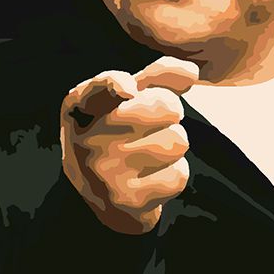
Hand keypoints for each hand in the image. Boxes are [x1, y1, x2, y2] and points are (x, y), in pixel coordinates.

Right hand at [59, 56, 199, 233]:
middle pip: (166, 107)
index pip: (100, 88)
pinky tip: (151, 180)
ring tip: (150, 155)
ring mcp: (106, 172)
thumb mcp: (126, 101)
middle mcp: (88, 140)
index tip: (128, 89)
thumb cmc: (118, 138)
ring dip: (174, 147)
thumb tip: (192, 71)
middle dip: (172, 114)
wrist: (103, 201)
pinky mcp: (128, 200)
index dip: (115, 85)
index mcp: (81, 108)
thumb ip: (156, 78)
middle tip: (153, 127)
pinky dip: (174, 176)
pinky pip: (179, 175)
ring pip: (178, 142)